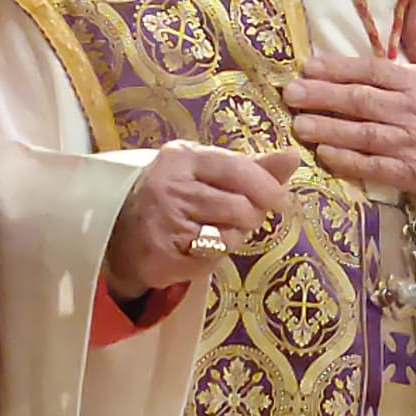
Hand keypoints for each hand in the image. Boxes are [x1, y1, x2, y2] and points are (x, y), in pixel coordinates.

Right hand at [104, 144, 298, 300]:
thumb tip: (292, 157)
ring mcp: (164, 220)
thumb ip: (251, 167)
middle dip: (249, 217)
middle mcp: (169, 184)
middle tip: (239, 219)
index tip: (280, 199)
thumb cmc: (176, 198)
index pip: (236, 168)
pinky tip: (195, 249)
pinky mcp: (162, 253)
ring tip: (213, 232)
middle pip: (239, 206)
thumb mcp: (207, 173)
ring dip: (231, 238)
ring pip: (228, 235)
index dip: (265, 185)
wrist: (122, 234)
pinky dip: (213, 257)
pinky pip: (210, 258)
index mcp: (182, 157)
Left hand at [282, 0, 415, 197]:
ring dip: (328, 129)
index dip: (339, 69)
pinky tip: (325, 156)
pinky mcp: (412, 173)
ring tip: (299, 124)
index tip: (309, 67)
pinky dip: (349, 162)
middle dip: (323, 97)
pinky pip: (374, 167)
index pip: (373, 71)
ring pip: (362, 134)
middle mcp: (412, 111)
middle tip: (291, 94)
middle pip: (360, 101)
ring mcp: (410, 143)